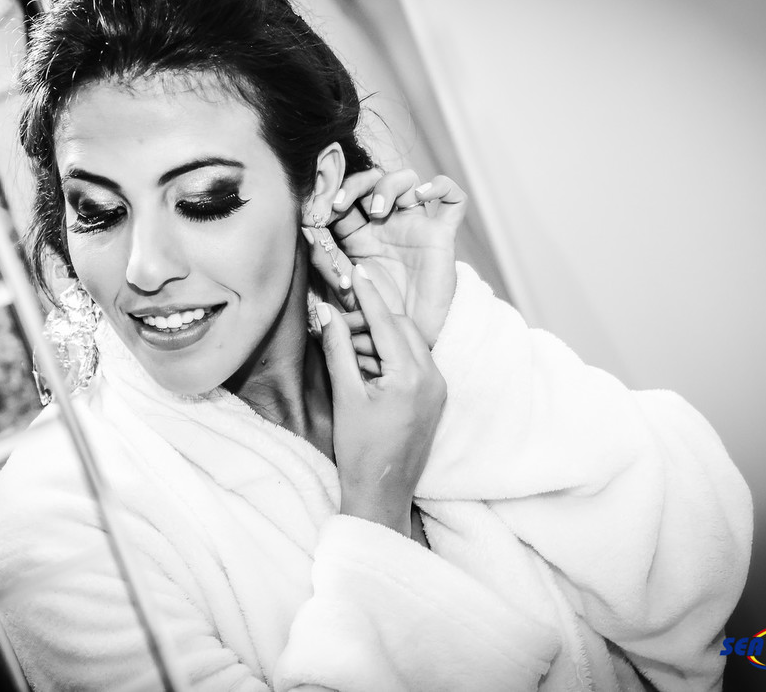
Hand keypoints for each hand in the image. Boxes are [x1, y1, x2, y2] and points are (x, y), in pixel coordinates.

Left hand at [303, 168, 465, 348]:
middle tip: (339, 204)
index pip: (344, 199)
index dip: (330, 196)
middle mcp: (387, 225)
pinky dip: (441, 186)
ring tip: (377, 211)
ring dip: (389, 185)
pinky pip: (453, 199)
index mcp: (360, 235)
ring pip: (407, 179)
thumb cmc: (379, 314)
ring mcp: (415, 226)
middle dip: (353, 184)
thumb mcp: (346, 289)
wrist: (413, 336)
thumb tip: (306, 230)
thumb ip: (326, 261)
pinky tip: (423, 196)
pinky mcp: (442, 234)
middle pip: (371, 181)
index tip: (316, 210)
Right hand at [318, 265, 446, 536]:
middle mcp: (433, 377)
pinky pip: (414, 363)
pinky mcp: (435, 399)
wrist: (382, 494)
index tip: (356, 272)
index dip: (369, 295)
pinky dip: (391, 356)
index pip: (388, 321)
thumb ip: (339, 349)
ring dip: (380, 339)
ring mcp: (438, 388)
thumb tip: (328, 313)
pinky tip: (366, 365)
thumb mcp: (345, 395)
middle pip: (402, 328)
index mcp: (411, 375)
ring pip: (409, 344)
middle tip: (340, 320)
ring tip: (348, 347)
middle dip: (372, 320)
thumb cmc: (360, 450)